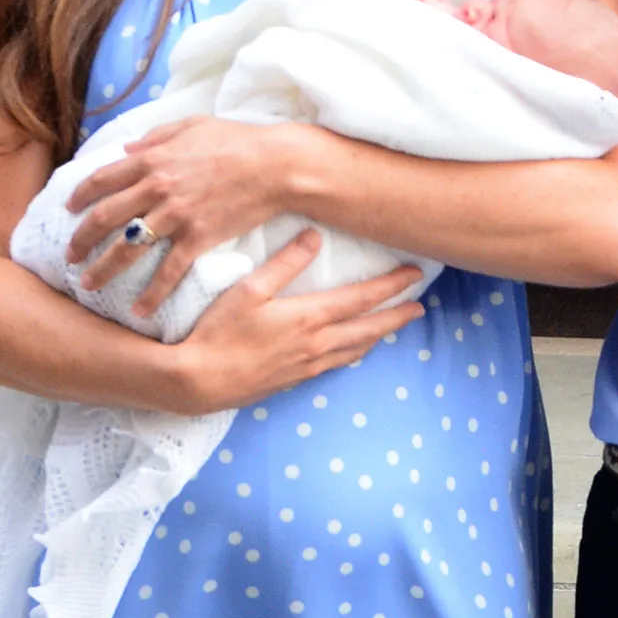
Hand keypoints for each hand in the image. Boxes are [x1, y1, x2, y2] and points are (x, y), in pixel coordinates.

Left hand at [67, 117, 330, 315]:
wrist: (277, 165)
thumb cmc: (240, 141)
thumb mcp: (193, 125)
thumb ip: (156, 136)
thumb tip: (127, 149)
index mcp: (152, 159)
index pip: (102, 179)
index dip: (80, 196)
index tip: (69, 211)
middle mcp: (157, 188)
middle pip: (105, 218)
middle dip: (81, 239)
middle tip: (68, 256)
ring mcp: (176, 215)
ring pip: (127, 248)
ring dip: (103, 269)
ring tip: (88, 286)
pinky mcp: (199, 238)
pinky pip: (168, 270)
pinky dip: (152, 293)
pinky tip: (139, 309)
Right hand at [159, 230, 425, 412]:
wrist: (198, 382)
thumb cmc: (218, 332)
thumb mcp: (248, 289)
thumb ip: (284, 263)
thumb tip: (314, 235)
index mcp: (309, 317)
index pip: (363, 298)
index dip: (392, 285)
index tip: (415, 274)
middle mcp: (317, 344)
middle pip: (369, 328)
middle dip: (397, 316)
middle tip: (419, 308)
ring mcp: (307, 365)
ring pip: (355, 349)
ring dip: (379, 336)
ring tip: (394, 326)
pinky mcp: (294, 380)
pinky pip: (336, 364)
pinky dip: (354, 353)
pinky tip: (354, 352)